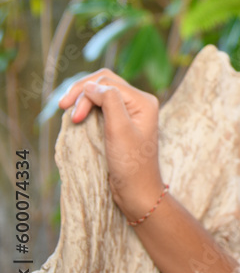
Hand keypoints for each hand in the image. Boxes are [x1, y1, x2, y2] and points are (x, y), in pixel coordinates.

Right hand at [58, 69, 164, 220]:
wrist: (137, 190)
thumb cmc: (130, 164)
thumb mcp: (119, 130)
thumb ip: (109, 102)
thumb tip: (91, 85)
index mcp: (144, 101)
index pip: (108, 84)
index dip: (86, 95)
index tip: (73, 118)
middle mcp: (139, 102)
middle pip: (104, 82)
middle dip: (82, 92)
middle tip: (63, 107)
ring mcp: (131, 111)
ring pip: (102, 92)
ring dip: (83, 98)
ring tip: (69, 112)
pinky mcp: (122, 121)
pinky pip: (102, 104)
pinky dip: (87, 106)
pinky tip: (77, 114)